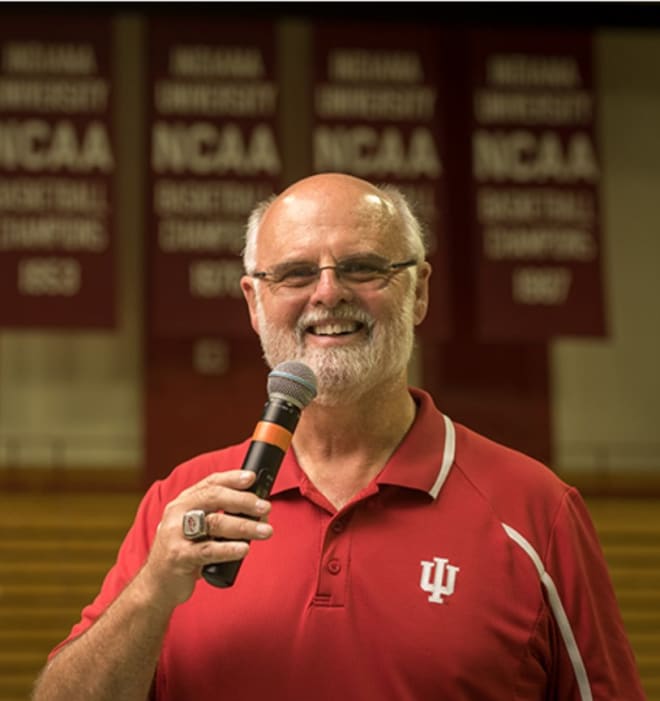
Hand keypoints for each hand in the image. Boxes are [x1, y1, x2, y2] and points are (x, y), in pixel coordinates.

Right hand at [139, 471, 272, 607]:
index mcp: (183, 502)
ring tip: (265, 530)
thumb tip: (258, 511)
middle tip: (265, 507)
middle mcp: (177, 513)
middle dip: (243, 501)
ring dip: (245, 526)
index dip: (232, 478)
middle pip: (214, 498)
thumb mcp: (196, 528)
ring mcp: (175, 534)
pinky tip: (245, 549)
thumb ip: (219, 516)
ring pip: (215, 523)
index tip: (252, 478)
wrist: (157, 584)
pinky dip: (229, 549)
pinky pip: (208, 550)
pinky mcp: (178, 557)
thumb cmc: (185, 552)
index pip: (210, 482)